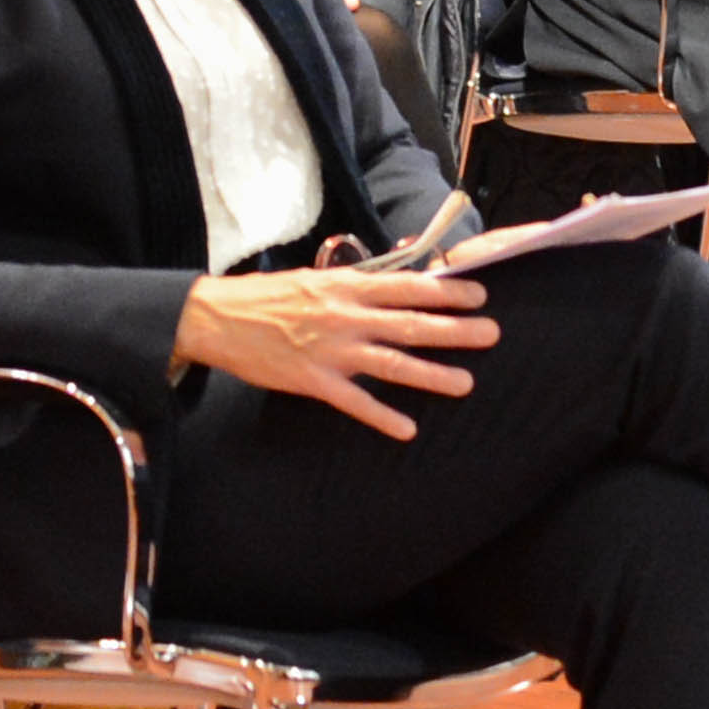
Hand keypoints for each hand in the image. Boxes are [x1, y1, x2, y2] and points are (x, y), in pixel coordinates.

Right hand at [174, 265, 496, 439]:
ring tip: (465, 383)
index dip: (446, 290)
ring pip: (392, 363)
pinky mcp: (313, 381)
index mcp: (345, 287)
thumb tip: (393, 286)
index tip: (478, 294)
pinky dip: (382, 416)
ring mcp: (331, 350)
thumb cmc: (266, 296)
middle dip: (455, 329)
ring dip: (431, 374)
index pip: (407, 287)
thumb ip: (353, 286)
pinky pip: (355, 402)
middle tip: (490, 333)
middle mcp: (345, 317)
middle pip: (410, 324)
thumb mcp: (314, 279)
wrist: (218, 317)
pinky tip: (407, 429)